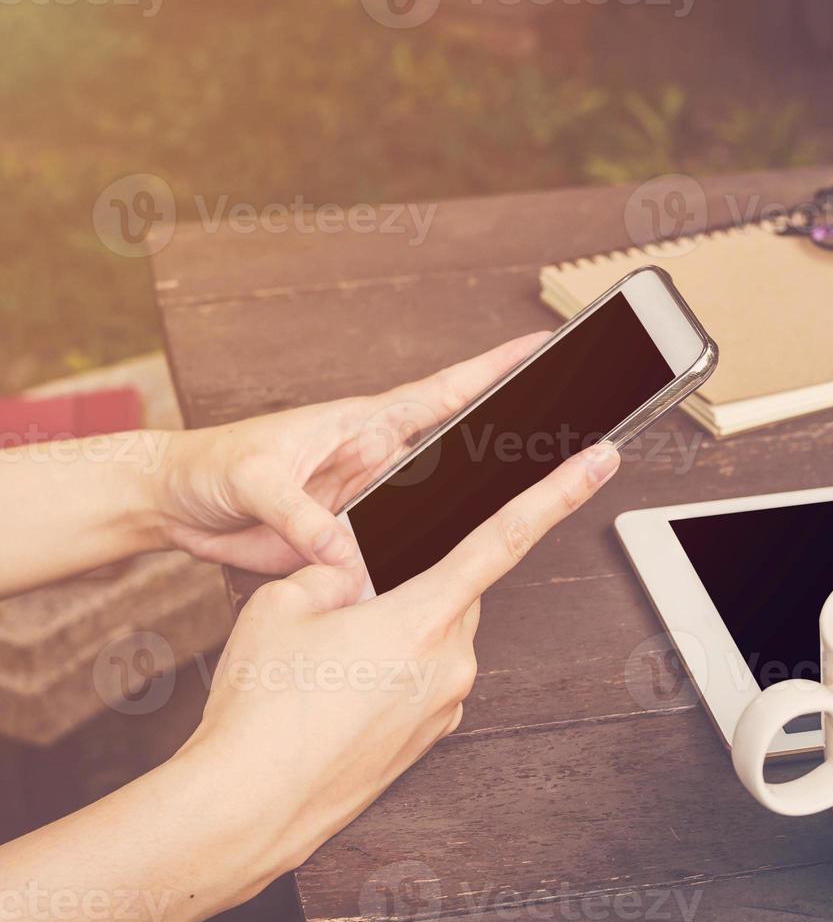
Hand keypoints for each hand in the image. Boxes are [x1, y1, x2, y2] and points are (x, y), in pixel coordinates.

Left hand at [153, 331, 550, 578]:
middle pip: (460, 449)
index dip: (493, 369)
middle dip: (508, 440)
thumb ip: (298, 514)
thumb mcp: (253, 480)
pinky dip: (422, 561)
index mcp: (363, 425)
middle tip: (564, 435)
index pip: (443, 392)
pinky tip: (441, 575)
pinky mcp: (354, 540)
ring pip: (438, 507)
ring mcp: (371, 501)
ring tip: (516, 512)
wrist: (178, 505)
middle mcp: (378, 460)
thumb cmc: (212, 466)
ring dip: (468, 512)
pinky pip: (400, 550)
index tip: (538, 347)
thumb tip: (340, 550)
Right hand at [181, 439, 620, 869]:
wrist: (248, 807)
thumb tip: (353, 571)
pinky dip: (390, 673)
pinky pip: (423, 681)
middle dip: (410, 583)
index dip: (559, 492)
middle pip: (454, 590)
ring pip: (435, 638)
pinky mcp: (429, 738)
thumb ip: (332, 567)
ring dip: (396, 632)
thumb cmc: (262, 709)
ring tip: (326, 662)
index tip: (600, 462)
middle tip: (346, 603)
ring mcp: (444, 705)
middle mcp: (452, 662)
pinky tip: (335, 693)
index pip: (506, 536)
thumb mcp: (283, 602)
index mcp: (425, 617)